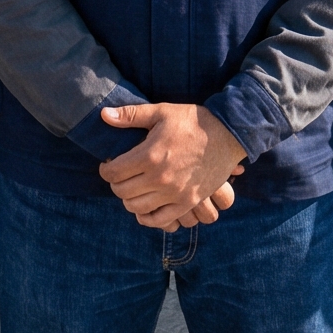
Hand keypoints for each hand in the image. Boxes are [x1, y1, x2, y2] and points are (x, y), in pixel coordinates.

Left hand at [96, 104, 247, 229]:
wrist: (228, 134)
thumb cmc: (193, 121)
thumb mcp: (161, 112)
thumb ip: (130, 115)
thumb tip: (103, 115)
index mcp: (150, 155)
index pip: (113, 172)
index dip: (106, 169)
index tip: (108, 164)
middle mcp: (160, 178)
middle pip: (122, 191)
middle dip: (115, 183)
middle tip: (119, 175)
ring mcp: (174, 193)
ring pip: (136, 208)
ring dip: (128, 199)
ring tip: (132, 188)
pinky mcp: (188, 202)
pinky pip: (160, 220)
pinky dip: (147, 218)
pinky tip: (145, 208)